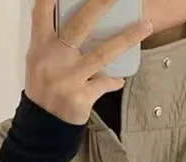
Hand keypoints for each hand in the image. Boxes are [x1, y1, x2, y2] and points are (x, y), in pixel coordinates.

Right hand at [25, 0, 151, 125]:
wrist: (45, 125)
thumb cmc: (45, 89)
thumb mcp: (40, 62)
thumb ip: (55, 41)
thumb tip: (80, 20)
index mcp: (41, 47)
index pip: (42, 12)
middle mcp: (53, 59)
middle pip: (78, 25)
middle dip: (99, 5)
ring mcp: (68, 78)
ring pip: (101, 54)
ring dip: (126, 39)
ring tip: (146, 26)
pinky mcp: (80, 97)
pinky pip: (104, 83)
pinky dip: (113, 81)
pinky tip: (119, 79)